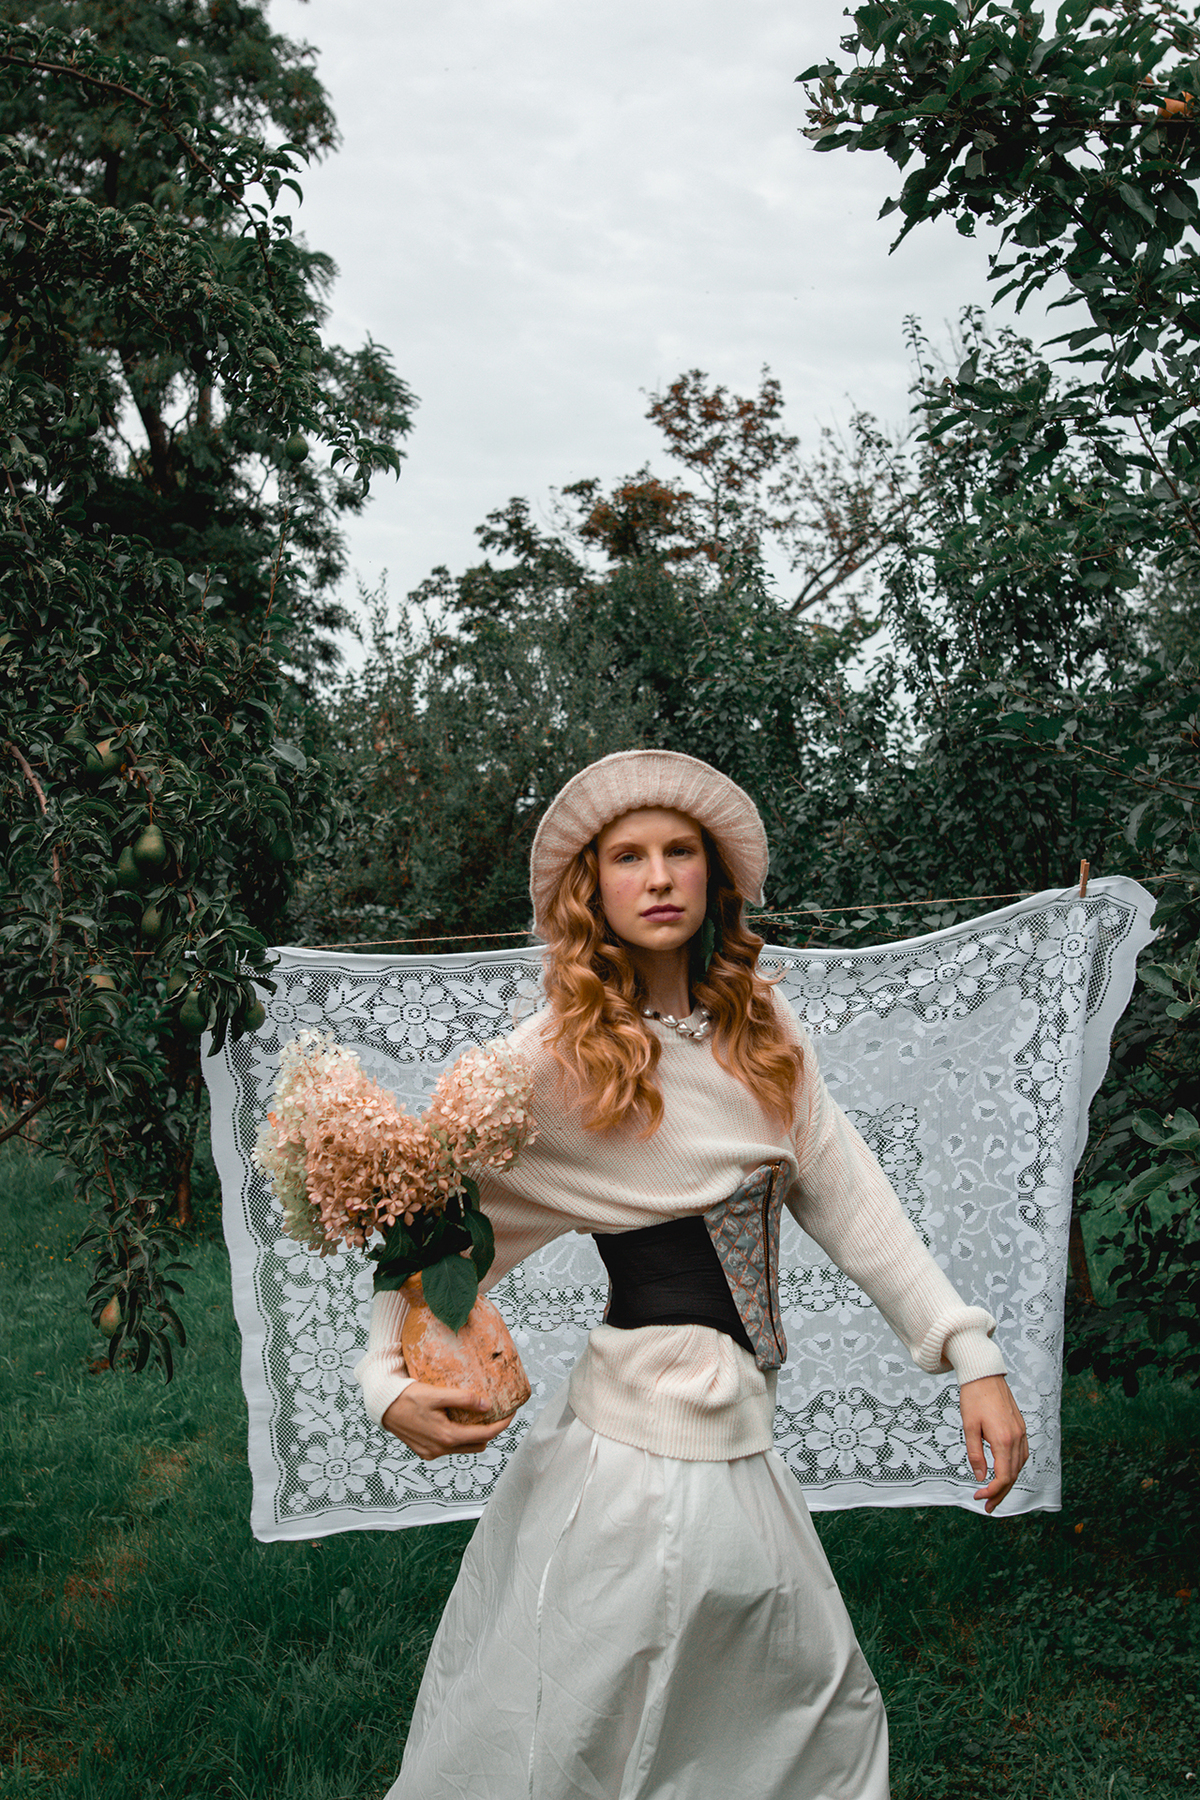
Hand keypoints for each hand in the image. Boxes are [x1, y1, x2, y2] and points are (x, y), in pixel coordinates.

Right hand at [380, 1382, 516, 1461]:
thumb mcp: (436, 1394)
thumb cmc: (407, 1397)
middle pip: (477, 1444)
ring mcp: (432, 1452)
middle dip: (490, 1431)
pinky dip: (457, 1437)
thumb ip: (463, 1399)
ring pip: (463, 1448)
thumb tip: (486, 1404)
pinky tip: (455, 1421)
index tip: (512, 1413)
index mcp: (447, 1436)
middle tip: (496, 1414)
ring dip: (473, 1435)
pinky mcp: (425, 1451)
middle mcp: (441, 1449)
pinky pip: (449, 1447)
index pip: (485, 1434)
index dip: (502, 1424)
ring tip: (477, 1416)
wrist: (382, 1406)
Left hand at [959, 1374, 1028, 1512]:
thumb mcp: (969, 1426)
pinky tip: (1006, 1471)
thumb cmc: (973, 1397)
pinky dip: (1015, 1467)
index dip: (993, 1492)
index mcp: (1003, 1439)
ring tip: (995, 1493)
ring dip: (1009, 1482)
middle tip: (987, 1506)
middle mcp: (1016, 1438)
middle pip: (1013, 1475)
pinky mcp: (1020, 1427)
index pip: (1004, 1476)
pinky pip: (1022, 1454)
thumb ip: (975, 1454)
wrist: (984, 1373)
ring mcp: (1021, 1432)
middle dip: (1001, 1493)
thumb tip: (980, 1477)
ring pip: (1020, 1466)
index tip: (979, 1498)